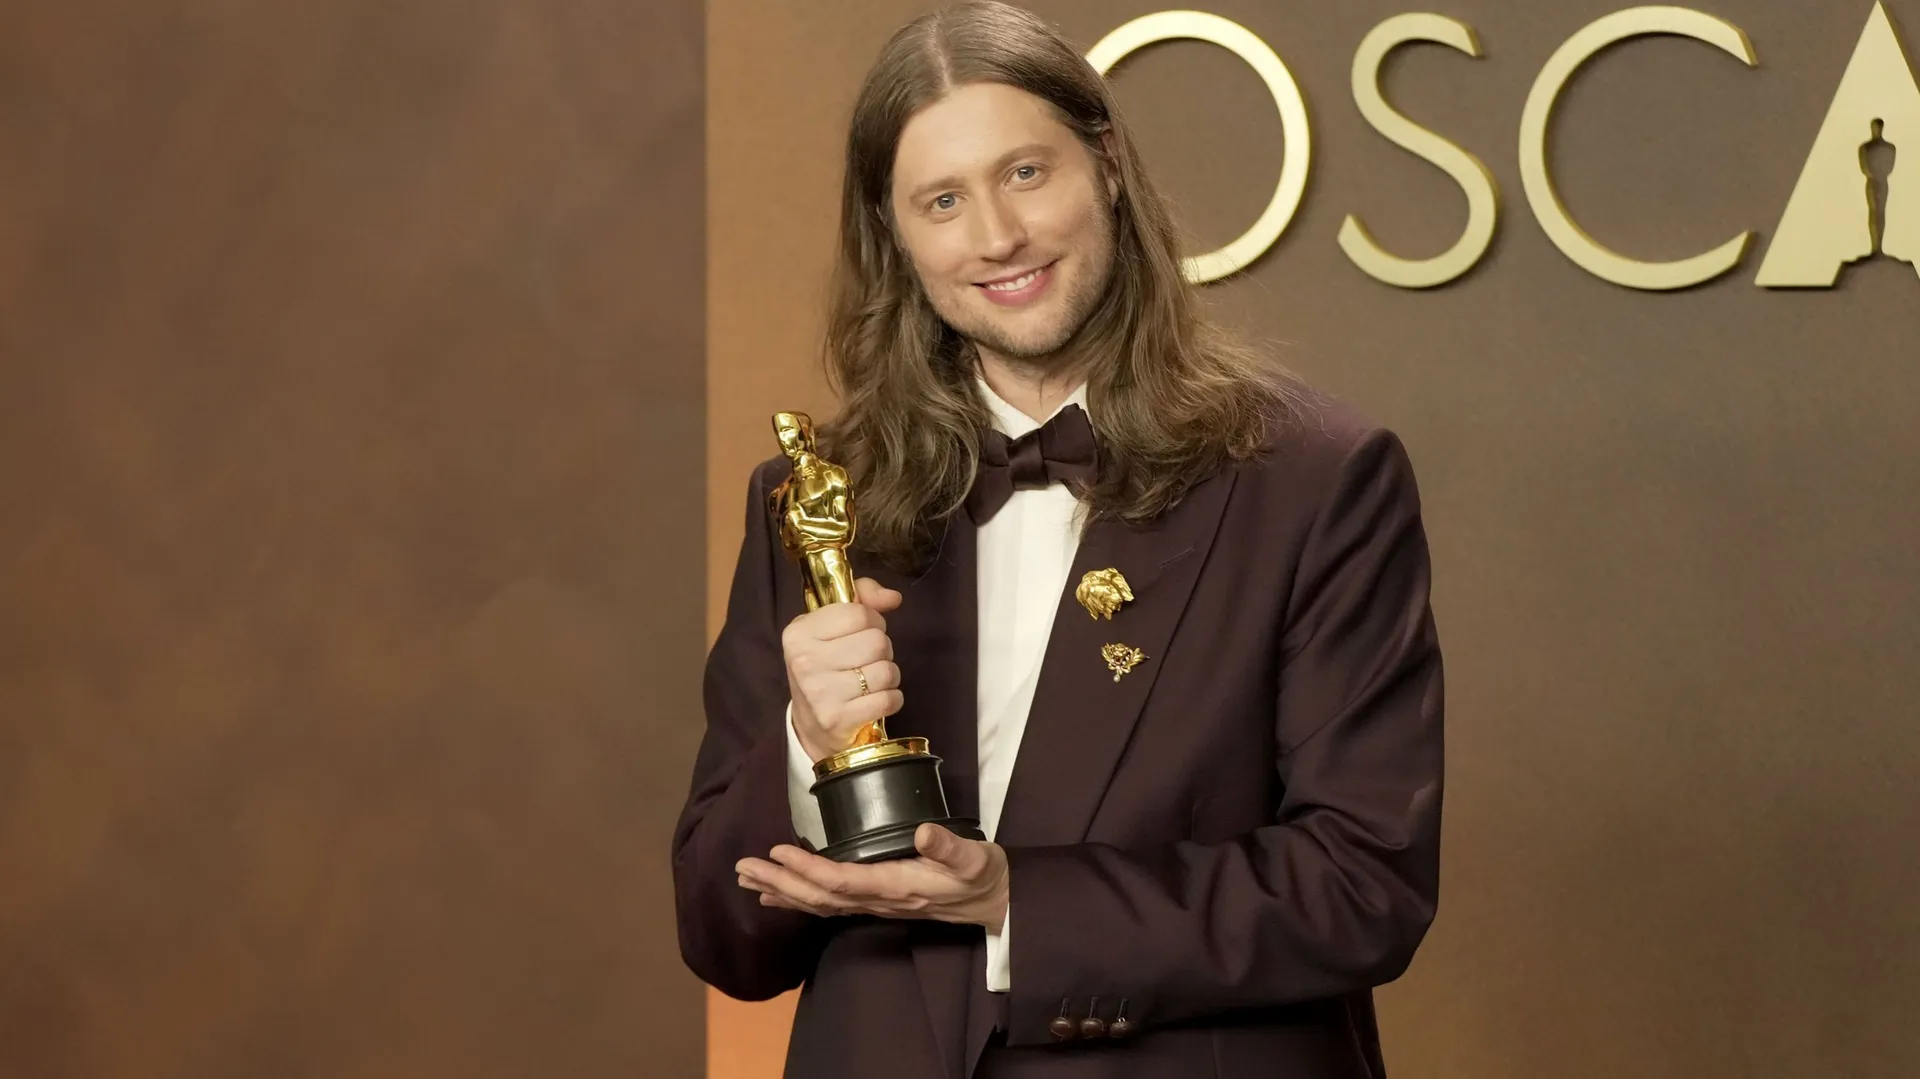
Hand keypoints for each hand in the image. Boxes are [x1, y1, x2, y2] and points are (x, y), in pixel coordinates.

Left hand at [736, 823, 1009, 929]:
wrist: (996, 904)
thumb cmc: (984, 877)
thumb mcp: (976, 858)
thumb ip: (950, 847)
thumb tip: (926, 831)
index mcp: (897, 886)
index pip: (841, 880)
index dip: (807, 868)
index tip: (777, 851)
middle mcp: (880, 900)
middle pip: (819, 896)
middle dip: (780, 881)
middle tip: (743, 867)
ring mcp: (876, 904)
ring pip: (819, 904)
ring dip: (782, 891)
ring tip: (748, 880)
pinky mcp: (877, 902)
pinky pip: (829, 906)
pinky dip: (800, 900)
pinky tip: (778, 896)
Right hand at [783, 577, 903, 762]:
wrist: (811, 725)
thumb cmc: (825, 667)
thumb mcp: (829, 627)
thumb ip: (861, 599)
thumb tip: (893, 597)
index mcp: (800, 632)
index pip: (860, 613)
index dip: (872, 621)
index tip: (863, 633)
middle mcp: (805, 661)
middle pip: (877, 642)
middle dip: (882, 650)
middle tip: (867, 660)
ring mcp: (820, 692)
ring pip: (887, 671)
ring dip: (888, 676)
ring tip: (871, 681)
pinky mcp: (837, 719)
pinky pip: (889, 699)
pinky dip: (892, 699)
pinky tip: (876, 699)